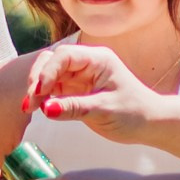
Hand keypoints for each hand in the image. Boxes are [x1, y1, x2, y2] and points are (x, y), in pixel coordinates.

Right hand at [22, 41, 162, 145]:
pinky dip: (43, 97)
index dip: (47, 72)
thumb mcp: (104, 111)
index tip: (39, 93)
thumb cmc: (134, 113)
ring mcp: (80, 76)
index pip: (64, 56)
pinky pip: (53, 88)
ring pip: (48, 74)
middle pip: (52, 61)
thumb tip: (45, 109)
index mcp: (98, 60)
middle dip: (38, 80)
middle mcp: (87, 63)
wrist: (149, 123)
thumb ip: (73, 108)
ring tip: (31, 108)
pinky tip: (39, 109)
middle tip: (31, 105)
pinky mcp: (75, 89)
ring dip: (37, 89)